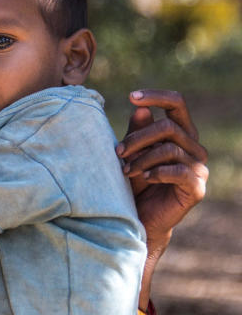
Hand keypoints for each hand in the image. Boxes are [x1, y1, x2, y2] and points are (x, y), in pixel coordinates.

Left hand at [117, 89, 207, 245]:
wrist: (139, 217)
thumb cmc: (135, 182)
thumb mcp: (132, 153)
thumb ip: (136, 132)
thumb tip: (140, 109)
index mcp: (181, 134)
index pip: (177, 104)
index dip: (156, 97)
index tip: (131, 97)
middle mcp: (194, 148)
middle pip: (168, 127)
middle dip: (137, 138)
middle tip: (117, 152)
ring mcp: (198, 168)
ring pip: (170, 148)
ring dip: (141, 158)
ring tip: (125, 171)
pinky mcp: (197, 188)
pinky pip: (178, 171)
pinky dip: (156, 172)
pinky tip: (145, 178)